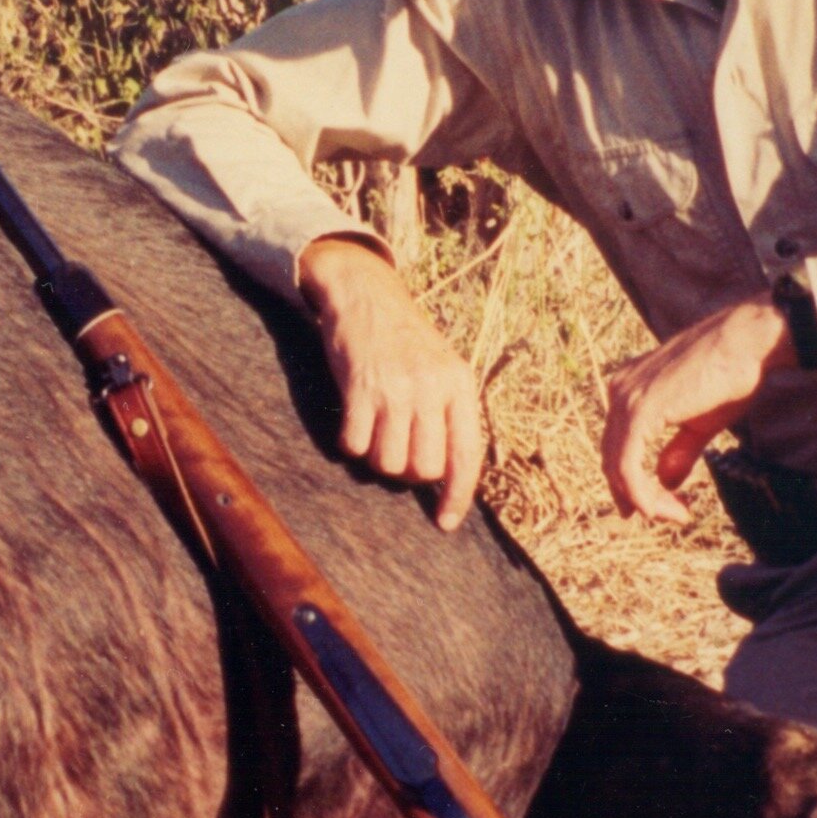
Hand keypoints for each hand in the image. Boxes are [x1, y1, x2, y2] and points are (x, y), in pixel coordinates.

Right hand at [298, 235, 486, 531]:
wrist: (364, 294)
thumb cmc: (404, 338)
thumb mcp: (442, 367)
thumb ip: (448, 413)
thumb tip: (446, 475)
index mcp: (460, 385)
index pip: (466, 456)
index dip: (457, 495)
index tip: (445, 523)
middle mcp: (432, 388)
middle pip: (424, 468)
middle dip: (407, 473)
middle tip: (396, 450)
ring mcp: (395, 389)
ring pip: (389, 462)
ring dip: (377, 458)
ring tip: (374, 433)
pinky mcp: (359, 388)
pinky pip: (354, 446)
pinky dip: (349, 444)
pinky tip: (352, 422)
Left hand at [600, 297, 793, 524]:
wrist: (748, 343)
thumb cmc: (731, 375)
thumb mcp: (699, 422)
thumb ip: (678, 451)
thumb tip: (665, 482)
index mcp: (629, 388)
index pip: (618, 445)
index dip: (632, 482)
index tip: (656, 508)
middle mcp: (619, 391)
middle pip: (612, 459)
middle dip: (637, 496)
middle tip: (668, 517)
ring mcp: (626, 399)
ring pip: (618, 468)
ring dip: (644, 501)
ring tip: (675, 516)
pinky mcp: (640, 411)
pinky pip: (628, 466)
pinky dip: (641, 494)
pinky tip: (662, 509)